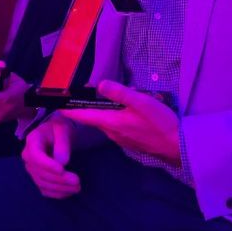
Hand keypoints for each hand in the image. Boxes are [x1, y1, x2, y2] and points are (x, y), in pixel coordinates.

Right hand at [23, 115, 80, 198]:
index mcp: (32, 141)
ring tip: (77, 188)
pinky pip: (44, 189)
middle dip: (59, 179)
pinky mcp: (37, 177)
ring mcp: (32, 169)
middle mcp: (28, 157)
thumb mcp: (63, 129)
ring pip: (43, 183)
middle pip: (41, 172)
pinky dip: (56, 193)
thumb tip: (63, 162)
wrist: (56, 134)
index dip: (48, 165)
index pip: (36, 156)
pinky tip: (69, 192)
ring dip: (60, 188)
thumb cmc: (60, 129)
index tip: (62, 170)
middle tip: (77, 181)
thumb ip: (62, 143)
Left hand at [64, 80, 180, 163]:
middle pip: (95, 117)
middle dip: (92, 105)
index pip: (84, 115)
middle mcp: (111, 132)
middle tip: (91, 91)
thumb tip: (100, 84)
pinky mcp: (129, 141)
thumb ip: (121, 93)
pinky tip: (132, 111)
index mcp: (111, 121)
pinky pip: (117, 126)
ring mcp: (120, 138)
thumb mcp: (142, 102)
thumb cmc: (159, 122)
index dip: (70, 109)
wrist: (175, 145)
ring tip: (120, 98)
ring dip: (109, 110)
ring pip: (108, 121)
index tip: (57, 104)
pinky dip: (118, 116)